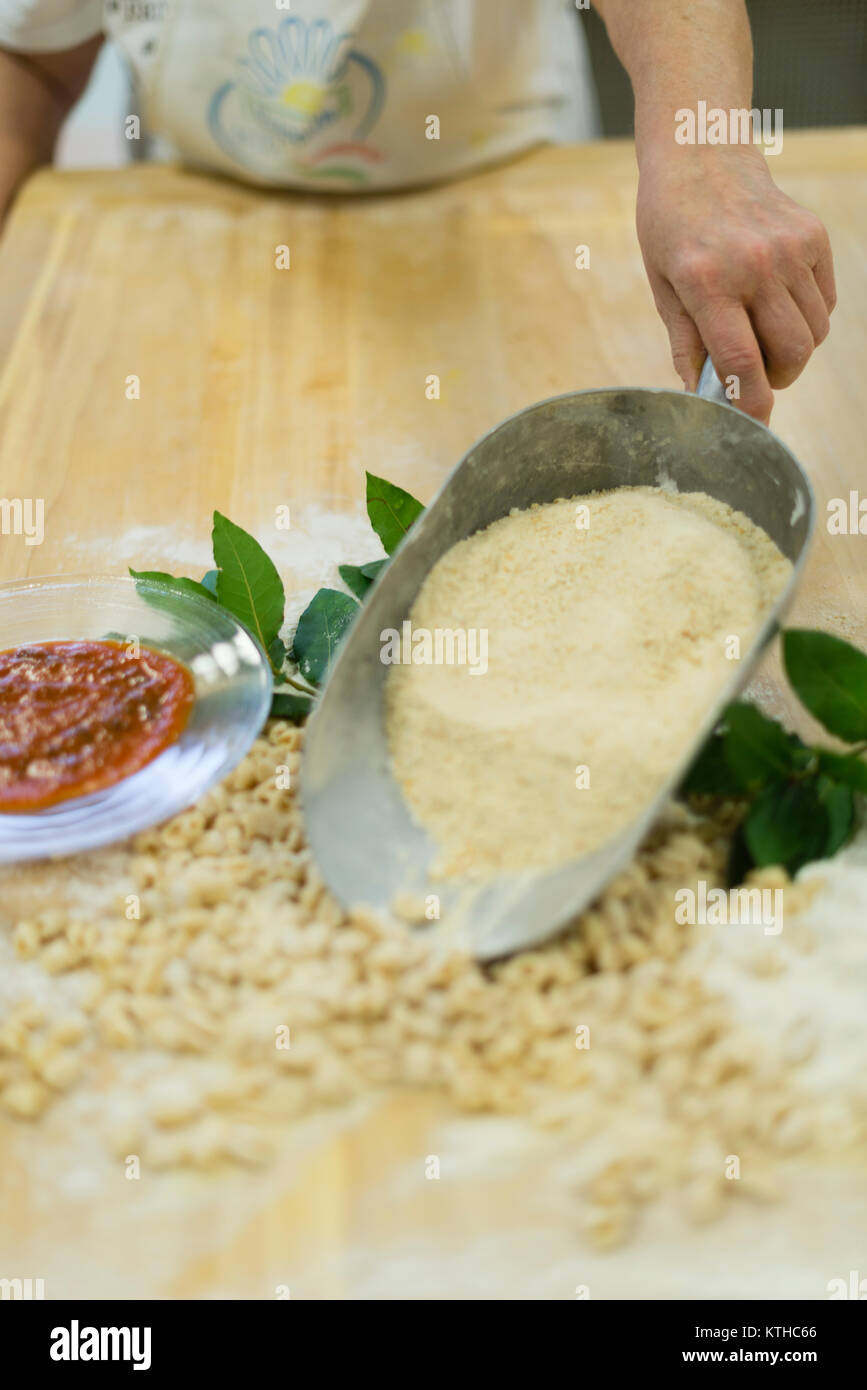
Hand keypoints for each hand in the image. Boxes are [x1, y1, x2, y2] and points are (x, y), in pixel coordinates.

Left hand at [636, 146, 835, 422]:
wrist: (703, 154)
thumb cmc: (672, 226)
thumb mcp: (663, 286)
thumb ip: (686, 344)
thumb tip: (702, 396)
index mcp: (707, 282)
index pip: (741, 360)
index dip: (752, 403)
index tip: (755, 425)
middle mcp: (754, 265)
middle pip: (791, 353)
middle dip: (778, 379)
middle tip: (758, 376)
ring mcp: (790, 249)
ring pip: (814, 332)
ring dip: (794, 350)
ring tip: (764, 334)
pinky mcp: (814, 237)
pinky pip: (825, 302)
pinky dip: (808, 317)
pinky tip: (778, 302)